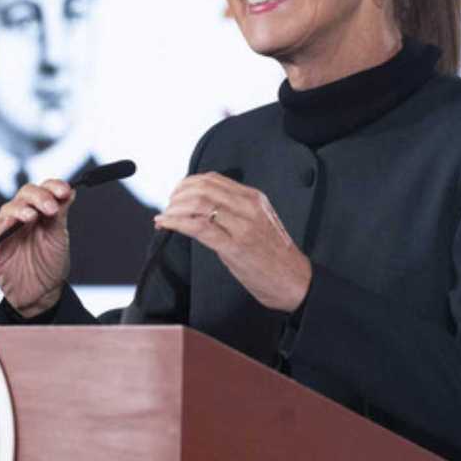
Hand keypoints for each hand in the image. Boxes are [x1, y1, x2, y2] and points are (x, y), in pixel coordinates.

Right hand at [0, 179, 75, 317]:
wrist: (41, 294)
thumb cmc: (50, 265)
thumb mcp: (59, 238)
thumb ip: (61, 214)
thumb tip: (71, 190)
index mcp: (43, 212)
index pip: (45, 189)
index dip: (54, 186)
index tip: (65, 191)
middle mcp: (26, 216)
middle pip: (26, 193)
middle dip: (39, 196)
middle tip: (51, 208)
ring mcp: (11, 228)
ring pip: (9, 208)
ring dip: (21, 209)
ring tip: (32, 216)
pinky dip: (4, 224)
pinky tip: (13, 224)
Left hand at [154, 172, 310, 311]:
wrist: (295, 280)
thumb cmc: (274, 256)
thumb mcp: (258, 222)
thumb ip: (235, 210)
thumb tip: (201, 206)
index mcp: (254, 198)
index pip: (213, 179)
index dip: (187, 183)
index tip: (176, 194)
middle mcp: (248, 207)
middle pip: (202, 188)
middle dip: (177, 195)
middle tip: (168, 206)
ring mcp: (242, 226)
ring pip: (198, 204)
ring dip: (174, 208)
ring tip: (166, 216)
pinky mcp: (234, 246)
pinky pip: (198, 227)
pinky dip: (176, 222)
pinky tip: (166, 223)